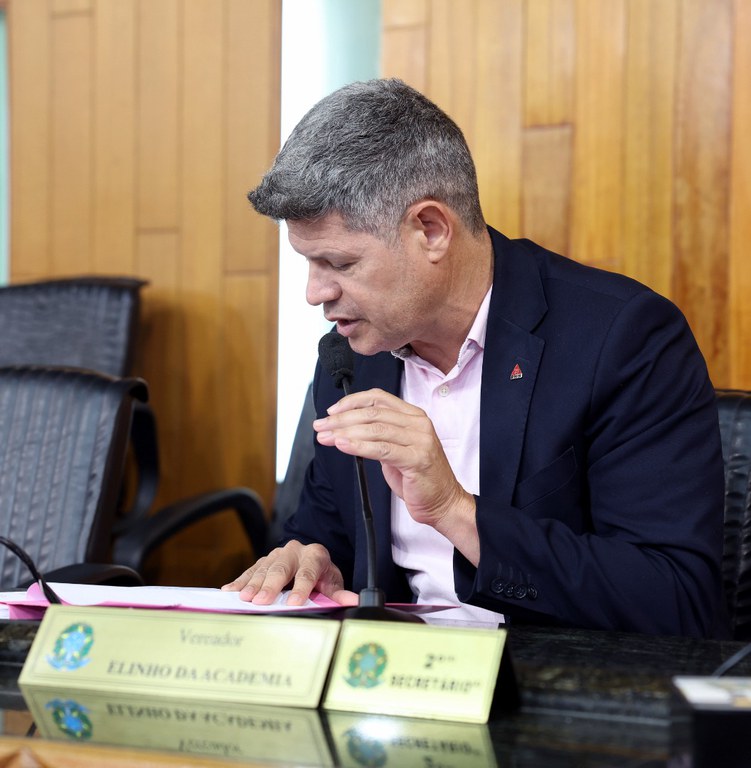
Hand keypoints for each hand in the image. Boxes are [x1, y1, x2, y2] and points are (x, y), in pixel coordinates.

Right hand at [221, 540, 357, 606]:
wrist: (311, 558)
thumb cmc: (321, 575)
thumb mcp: (332, 582)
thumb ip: (338, 593)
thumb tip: (353, 601)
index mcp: (315, 555)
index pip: (308, 572)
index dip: (302, 588)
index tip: (295, 603)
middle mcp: (294, 551)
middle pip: (281, 569)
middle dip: (270, 586)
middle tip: (261, 601)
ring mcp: (277, 554)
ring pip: (263, 568)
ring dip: (252, 584)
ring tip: (243, 598)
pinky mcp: (264, 560)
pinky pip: (250, 570)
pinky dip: (240, 581)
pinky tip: (229, 591)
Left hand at [314, 388, 479, 562]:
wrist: (443, 501)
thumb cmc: (418, 477)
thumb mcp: (396, 449)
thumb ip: (378, 435)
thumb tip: (346, 428)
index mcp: (414, 416)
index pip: (378, 398)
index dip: (352, 401)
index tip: (332, 411)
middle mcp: (418, 424)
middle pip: (372, 413)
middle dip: (341, 419)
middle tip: (321, 426)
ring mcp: (420, 440)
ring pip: (375, 429)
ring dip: (345, 431)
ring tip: (327, 436)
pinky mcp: (417, 459)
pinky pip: (382, 449)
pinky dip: (358, 446)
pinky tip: (343, 445)